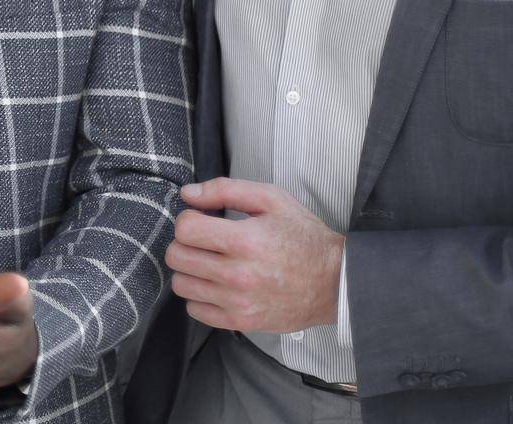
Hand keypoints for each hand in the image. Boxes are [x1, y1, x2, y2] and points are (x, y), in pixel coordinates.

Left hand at [166, 178, 343, 333]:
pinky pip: (195, 310)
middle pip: (177, 257)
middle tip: (202, 241)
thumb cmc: (304, 237)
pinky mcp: (241, 322)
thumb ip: (226, 190)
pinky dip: (199, 296)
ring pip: (181, 284)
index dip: (189, 219)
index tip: (201, 220)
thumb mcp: (271, 199)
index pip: (185, 229)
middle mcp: (237, 275)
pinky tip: (215, 284)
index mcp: (244, 240)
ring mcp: (238, 302)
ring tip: (208, 262)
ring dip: (189, 270)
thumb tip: (188, 194)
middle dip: (184, 243)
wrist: (335, 282)